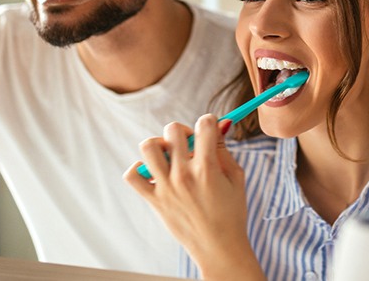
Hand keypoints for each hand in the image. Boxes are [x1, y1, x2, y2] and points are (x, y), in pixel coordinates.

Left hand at [124, 114, 265, 280]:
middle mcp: (183, 174)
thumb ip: (224, 148)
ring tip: (169, 155)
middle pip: (173, 130)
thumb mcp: (236, 177)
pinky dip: (139, 168)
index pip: (204, 124)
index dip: (209, 121)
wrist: (219, 249)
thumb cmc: (231, 213)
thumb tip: (219, 123)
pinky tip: (154, 171)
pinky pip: (132, 175)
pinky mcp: (154, 200)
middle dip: (184, 130)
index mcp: (207, 168)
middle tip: (190, 144)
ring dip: (159, 144)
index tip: (209, 127)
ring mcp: (166, 187)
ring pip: (148, 147)